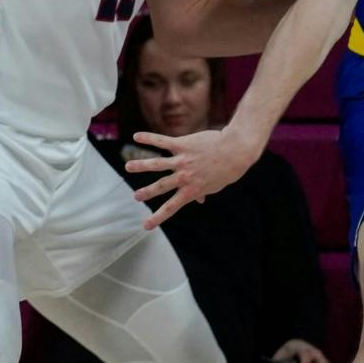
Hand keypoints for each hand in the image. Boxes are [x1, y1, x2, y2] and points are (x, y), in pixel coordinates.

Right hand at [124, 125, 261, 228]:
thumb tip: (199, 201)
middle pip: (161, 186)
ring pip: (157, 164)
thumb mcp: (216, 185)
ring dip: (140, 166)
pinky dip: (148, 138)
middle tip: (135, 197)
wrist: (235, 150)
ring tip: (128, 167)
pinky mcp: (182, 144)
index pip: (171, 207)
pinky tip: (136, 136)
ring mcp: (182, 160)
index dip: (158, 217)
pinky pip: (161, 141)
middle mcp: (184, 177)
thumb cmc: (227, 169)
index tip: (146, 226)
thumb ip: (203, 192)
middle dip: (146, 192)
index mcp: (192, 190)